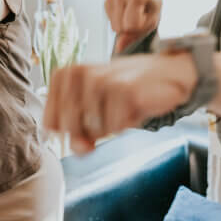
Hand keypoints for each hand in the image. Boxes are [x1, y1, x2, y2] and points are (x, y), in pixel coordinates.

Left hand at [42, 52, 196, 154]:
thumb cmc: (128, 91)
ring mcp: (100, 80)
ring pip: (94, 130)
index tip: (89, 115)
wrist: (170, 73)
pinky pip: (116, 127)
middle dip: (93, 131)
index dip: (72, 131)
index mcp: (65, 75)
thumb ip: (78, 133)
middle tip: (110, 110)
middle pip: (70, 129)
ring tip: (125, 105)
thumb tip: (79, 147)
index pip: (50, 124)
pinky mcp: (123, 89)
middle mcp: (79, 73)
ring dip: (113, 126)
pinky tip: (136, 105)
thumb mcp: (95, 112)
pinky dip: (128, 123)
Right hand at [105, 0, 161, 53]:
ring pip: (114, 27)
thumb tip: (118, 48)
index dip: (140, 27)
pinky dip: (118, 21)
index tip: (146, 15)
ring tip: (132, 13)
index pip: (130, 26)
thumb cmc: (151, 10)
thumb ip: (134, 36)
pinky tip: (125, 12)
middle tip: (139, 15)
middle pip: (120, 28)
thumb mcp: (150, 24)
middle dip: (130, 28)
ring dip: (124, 25)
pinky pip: (110, 22)